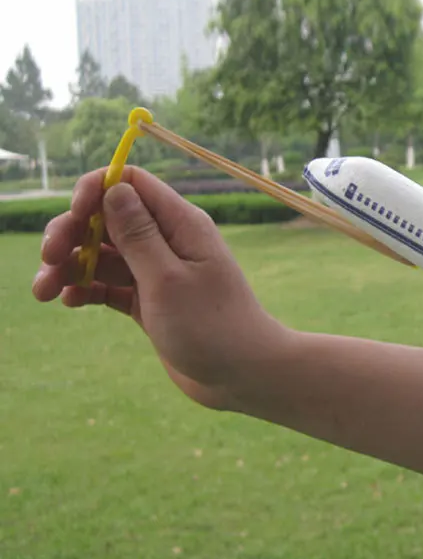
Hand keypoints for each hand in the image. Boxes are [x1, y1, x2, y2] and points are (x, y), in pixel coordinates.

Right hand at [32, 167, 288, 411]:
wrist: (242, 375)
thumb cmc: (212, 327)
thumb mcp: (167, 279)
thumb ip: (137, 235)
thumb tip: (112, 189)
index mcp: (180, 224)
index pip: (131, 183)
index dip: (95, 191)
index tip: (74, 217)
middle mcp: (168, 241)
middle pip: (107, 218)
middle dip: (71, 232)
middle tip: (49, 259)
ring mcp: (157, 271)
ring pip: (102, 254)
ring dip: (69, 266)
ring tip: (43, 292)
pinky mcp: (149, 300)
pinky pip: (108, 284)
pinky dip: (85, 288)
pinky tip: (68, 301)